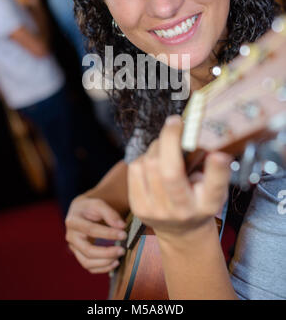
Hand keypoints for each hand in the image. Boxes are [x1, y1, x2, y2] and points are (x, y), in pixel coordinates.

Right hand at [65, 194, 127, 272]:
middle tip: (122, 250)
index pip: (91, 230)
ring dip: (105, 262)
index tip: (123, 234)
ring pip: (87, 262)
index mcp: (73, 221)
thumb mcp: (98, 204)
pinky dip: (102, 268)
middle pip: (88, 250)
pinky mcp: (79, 255)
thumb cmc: (90, 208)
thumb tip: (121, 226)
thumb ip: (110, 213)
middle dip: (107, 253)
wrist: (80, 212)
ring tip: (119, 257)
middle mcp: (71, 236)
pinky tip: (114, 263)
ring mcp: (73, 248)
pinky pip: (89, 267)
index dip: (108, 233)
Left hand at [128, 115, 231, 242]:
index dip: (217, 170)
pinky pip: (135, 168)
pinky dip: (144, 157)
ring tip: (165, 146)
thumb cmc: (198, 200)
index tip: (218, 154)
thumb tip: (200, 137)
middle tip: (175, 122)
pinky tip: (154, 160)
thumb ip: (211, 168)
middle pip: (170, 172)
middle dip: (170, 139)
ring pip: (150, 163)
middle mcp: (182, 210)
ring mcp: (157, 211)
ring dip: (157, 146)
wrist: (180, 231)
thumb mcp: (213, 187)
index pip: (214, 187)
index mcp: (207, 204)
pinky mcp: (138, 207)